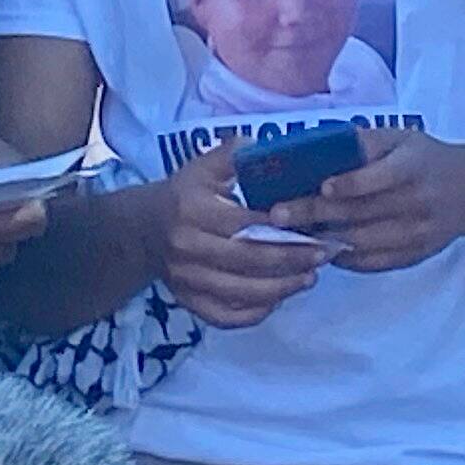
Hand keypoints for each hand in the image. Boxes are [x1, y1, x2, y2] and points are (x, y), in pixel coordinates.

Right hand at [154, 145, 325, 329]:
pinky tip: (278, 299)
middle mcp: (187, 248)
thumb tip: (272, 148)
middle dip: (291, 261)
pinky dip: (255, 313)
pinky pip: (225, 316)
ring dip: (281, 289)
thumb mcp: (203, 167)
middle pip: (246, 261)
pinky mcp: (187, 302)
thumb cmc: (184, 194)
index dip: (282, 229)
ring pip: (240, 293)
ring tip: (309, 278)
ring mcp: (185, 280)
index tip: (315, 228)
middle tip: (322, 256)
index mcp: (193, 211)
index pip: (244, 224)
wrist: (141, 230)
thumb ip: (235, 154)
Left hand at [283, 126, 464, 273]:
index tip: (321, 187)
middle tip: (279, 215)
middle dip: (316, 215)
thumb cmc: (425, 159)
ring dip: (323, 240)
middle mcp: (417, 202)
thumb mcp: (403, 138)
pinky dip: (343, 258)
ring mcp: (417, 233)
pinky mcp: (414, 256)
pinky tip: (320, 250)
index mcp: (414, 167)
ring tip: (290, 235)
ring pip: (363, 243)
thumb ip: (366, 142)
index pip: (381, 178)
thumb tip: (317, 147)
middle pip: (362, 213)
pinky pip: (373, 263)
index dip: (351, 184)